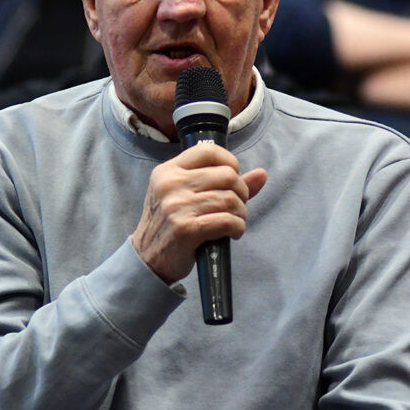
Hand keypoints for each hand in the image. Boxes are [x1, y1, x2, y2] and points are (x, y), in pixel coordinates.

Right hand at [131, 144, 266, 283]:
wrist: (148, 258)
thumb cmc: (170, 224)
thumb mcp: (185, 195)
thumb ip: (223, 182)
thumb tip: (262, 174)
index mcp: (168, 171)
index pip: (209, 151)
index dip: (230, 163)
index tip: (232, 180)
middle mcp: (170, 184)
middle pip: (227, 175)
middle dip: (241, 192)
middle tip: (236, 206)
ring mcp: (177, 206)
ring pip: (230, 199)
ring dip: (241, 213)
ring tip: (234, 221)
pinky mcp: (186, 229)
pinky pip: (227, 221)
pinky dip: (237, 227)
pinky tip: (232, 232)